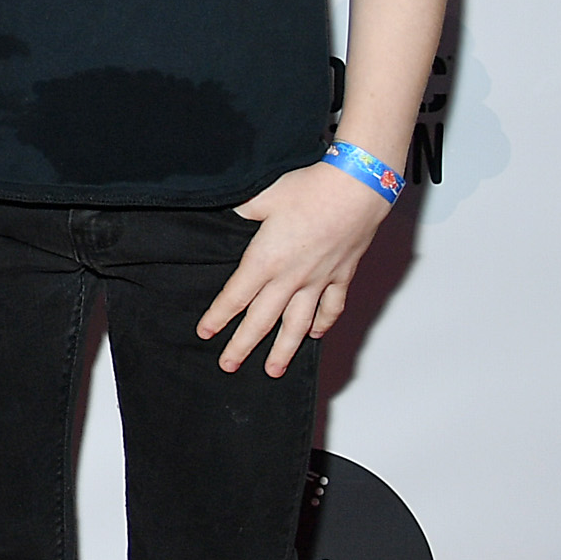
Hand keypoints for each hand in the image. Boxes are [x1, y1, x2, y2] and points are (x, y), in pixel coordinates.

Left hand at [200, 163, 393, 376]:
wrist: (355, 191)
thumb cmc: (307, 190)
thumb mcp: (260, 198)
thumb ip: (240, 212)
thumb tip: (228, 214)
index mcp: (264, 261)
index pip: (234, 297)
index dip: (218, 317)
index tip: (205, 333)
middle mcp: (291, 278)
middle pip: (262, 320)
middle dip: (243, 346)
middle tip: (228, 366)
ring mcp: (318, 281)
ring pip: (298, 324)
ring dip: (284, 349)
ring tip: (273, 370)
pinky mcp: (341, 276)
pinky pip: (330, 308)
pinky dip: (322, 324)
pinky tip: (314, 335)